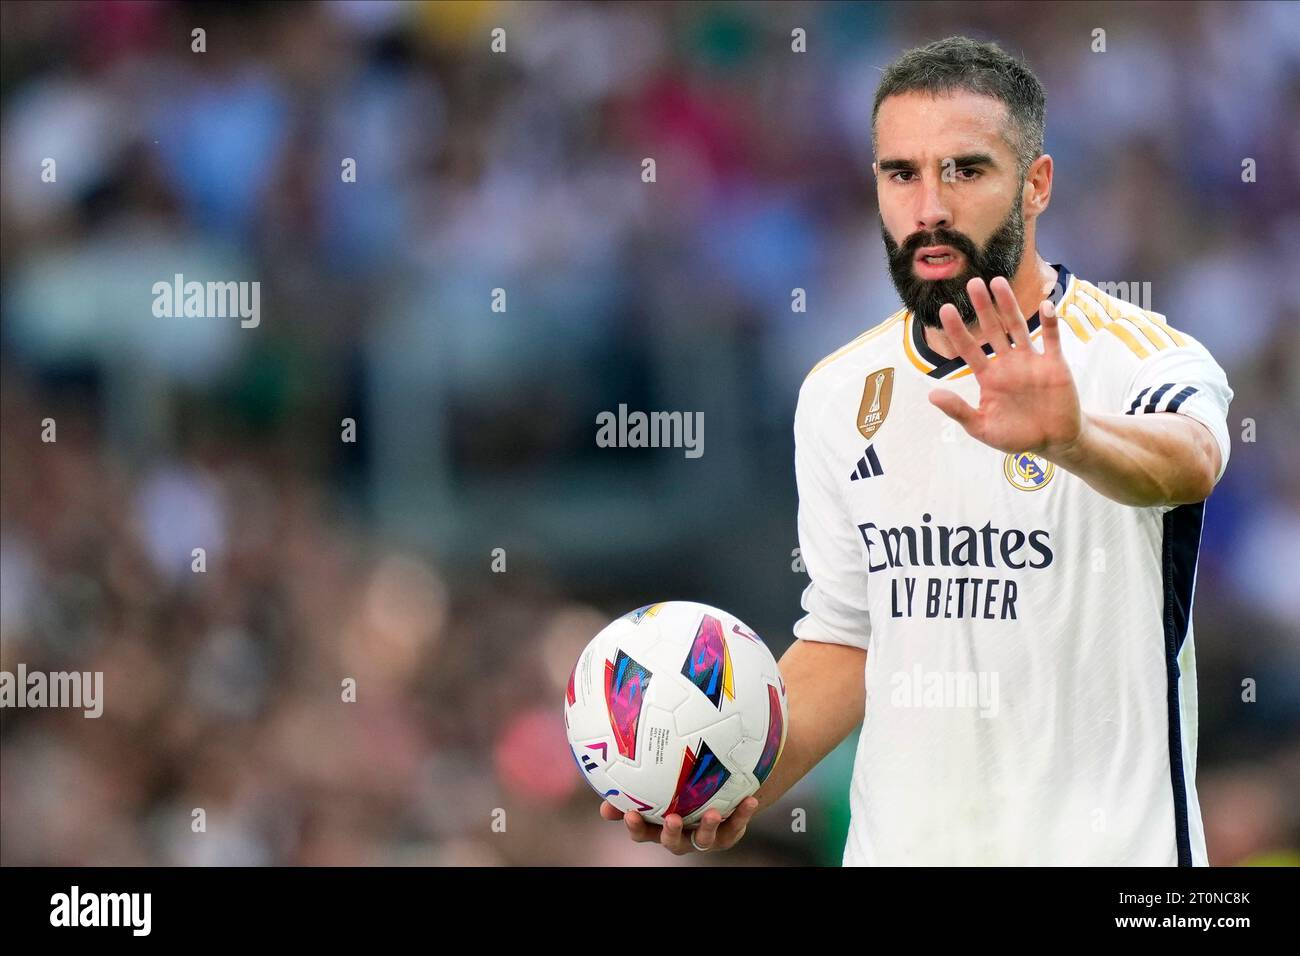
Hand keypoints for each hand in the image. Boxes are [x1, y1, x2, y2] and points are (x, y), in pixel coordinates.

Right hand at [598, 796, 759, 854]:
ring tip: (713, 813)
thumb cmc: (678, 790)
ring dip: (708, 828)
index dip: (635, 826)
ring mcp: (703, 838)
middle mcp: (680, 836)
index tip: (630, 814)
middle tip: (672, 819)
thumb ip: (633, 787)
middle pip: (671, 842)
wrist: (717, 797)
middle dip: (671, 833)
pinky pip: (735, 826)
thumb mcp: (657, 788)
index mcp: (659, 826)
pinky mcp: (726, 835)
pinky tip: (750, 800)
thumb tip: (607, 783)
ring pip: (704, 840)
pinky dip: (742, 814)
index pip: (642, 832)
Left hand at [928, 276, 1082, 457]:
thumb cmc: (1016, 435)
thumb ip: (959, 411)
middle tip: (972, 283)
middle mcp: (1008, 363)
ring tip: (998, 282)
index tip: (945, 310)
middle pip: (992, 330)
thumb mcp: (982, 428)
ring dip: (1008, 305)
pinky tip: (1045, 306)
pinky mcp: (1055, 364)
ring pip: (1017, 327)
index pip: (968, 349)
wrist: (1054, 441)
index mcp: (988, 377)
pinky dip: (1049, 323)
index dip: (957, 330)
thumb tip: (931, 395)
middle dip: (983, 307)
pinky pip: (1051, 339)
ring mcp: (1031, 361)